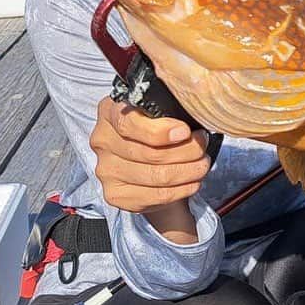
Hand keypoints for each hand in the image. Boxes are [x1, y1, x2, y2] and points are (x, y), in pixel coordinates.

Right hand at [90, 97, 209, 217]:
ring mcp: (106, 170)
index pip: (128, 123)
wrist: (147, 160)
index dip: (160, 131)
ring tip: (202, 164)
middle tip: (202, 146)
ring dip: (188, 171)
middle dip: (186, 151)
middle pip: (148, 153)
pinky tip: (193, 181)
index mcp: (109, 112)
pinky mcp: (115, 195)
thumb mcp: (159, 110)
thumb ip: (168, 109)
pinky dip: (181, 189)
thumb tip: (194, 115)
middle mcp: (102, 141)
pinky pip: (155, 195)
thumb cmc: (156, 128)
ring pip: (155, 176)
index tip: (185, 131)